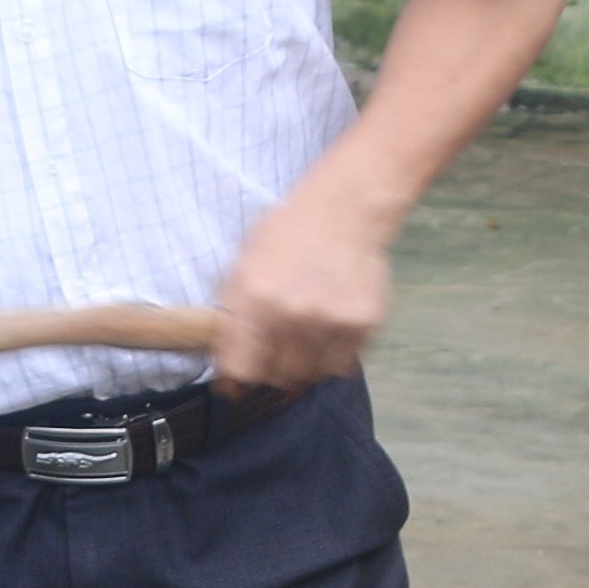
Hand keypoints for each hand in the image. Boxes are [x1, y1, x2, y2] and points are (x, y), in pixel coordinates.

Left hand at [210, 184, 393, 394]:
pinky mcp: (364, 324)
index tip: (239, 379)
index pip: (242, 369)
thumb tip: (225, 371)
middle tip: (276, 347)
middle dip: (272, 368)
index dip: (238, 378)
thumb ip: (230, 318)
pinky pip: (343, 364)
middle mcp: (295, 315)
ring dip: (304, 365)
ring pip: (312, 376)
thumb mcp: (242, 266)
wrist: (344, 208)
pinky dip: (333, 355)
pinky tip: (329, 327)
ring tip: (304, 335)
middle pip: (278, 378)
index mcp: (257, 300)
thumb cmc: (287, 235)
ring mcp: (333, 321)